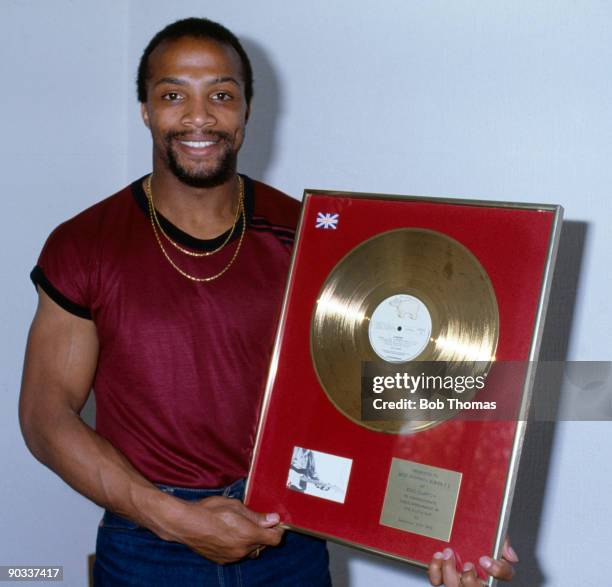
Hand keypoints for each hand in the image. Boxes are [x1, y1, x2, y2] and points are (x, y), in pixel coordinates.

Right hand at [164, 495, 283, 563]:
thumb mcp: (236, 506)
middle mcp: (242, 550)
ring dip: (251, 541)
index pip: (275, 539)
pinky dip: (238, 546)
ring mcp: (231, 557)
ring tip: (241, 527)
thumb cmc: (210, 510)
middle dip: (263, 534)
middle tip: (256, 521)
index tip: (274, 522)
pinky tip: (229, 534)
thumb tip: (273, 520)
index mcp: (249, 535)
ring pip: (250, 551)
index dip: (277, 530)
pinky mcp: (222, 560)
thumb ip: (256, 516)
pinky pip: (237, 554)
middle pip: (263, 545)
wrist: (186, 524)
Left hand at [427, 538, 517, 585]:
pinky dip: (435, 569)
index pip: (503, 574)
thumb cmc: (473, 531)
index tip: (484, 559)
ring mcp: (457, 576)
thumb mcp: (491, 530)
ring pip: (454, 586)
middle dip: (470, 579)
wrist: (452, 522)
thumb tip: (511, 556)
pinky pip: (436, 579)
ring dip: (449, 571)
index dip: (496, 570)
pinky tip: (437, 556)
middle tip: (466, 563)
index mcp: (491, 566)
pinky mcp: (440, 573)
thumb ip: (501, 540)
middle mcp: (475, 575)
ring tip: (448, 553)